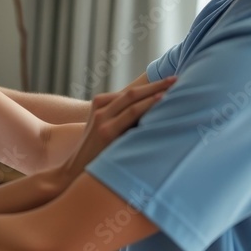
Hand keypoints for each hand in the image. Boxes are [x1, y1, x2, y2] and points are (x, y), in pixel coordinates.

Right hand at [59, 77, 175, 180]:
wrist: (74, 172)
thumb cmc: (96, 154)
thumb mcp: (105, 130)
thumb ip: (122, 120)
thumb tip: (152, 116)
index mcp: (100, 105)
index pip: (129, 92)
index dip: (150, 86)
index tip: (169, 82)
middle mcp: (100, 108)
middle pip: (132, 92)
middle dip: (156, 84)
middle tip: (176, 79)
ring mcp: (102, 120)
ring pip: (132, 99)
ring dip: (155, 91)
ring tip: (174, 87)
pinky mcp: (106, 132)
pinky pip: (131, 114)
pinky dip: (147, 105)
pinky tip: (161, 100)